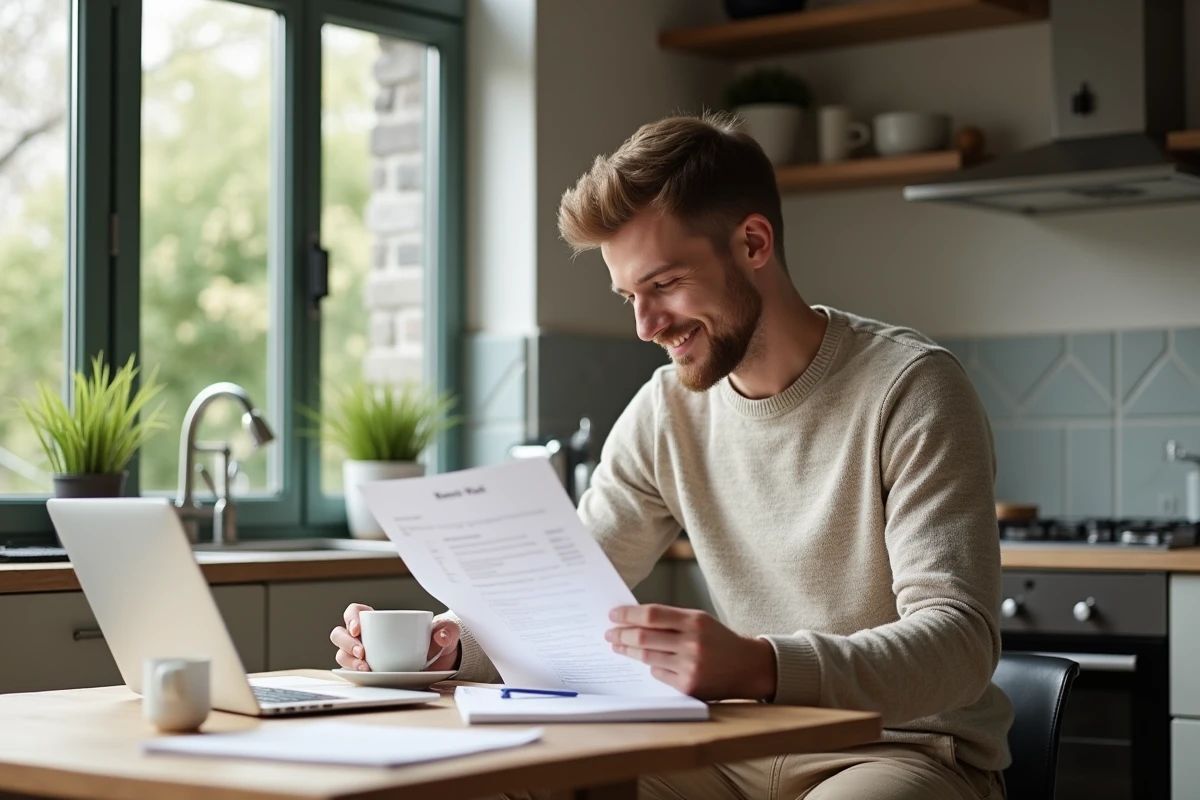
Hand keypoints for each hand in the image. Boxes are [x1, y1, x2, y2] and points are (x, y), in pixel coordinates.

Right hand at [330, 603, 462, 671]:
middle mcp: (366, 637)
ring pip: (342, 654)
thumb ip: (448, 629)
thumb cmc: (438, 640)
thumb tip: (440, 636)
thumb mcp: (447, 631)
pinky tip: (367, 676)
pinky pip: (351, 673)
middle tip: (363, 652)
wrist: (442, 662)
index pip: (354, 612)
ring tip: (365, 668)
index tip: (358, 628)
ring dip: (349, 661)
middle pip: (340, 634)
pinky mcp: (368, 673)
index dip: (350, 617)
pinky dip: (355, 675)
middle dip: (346, 643)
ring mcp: (364, 655)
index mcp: (379, 620)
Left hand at [606, 604, 776, 700]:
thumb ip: (671, 619)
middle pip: (644, 637)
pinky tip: (646, 662)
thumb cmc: (718, 640)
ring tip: (618, 646)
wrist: (747, 667)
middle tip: (608, 633)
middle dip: (621, 634)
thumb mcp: (700, 621)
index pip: (652, 615)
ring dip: (628, 651)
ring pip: (647, 657)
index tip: (613, 614)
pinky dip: (651, 667)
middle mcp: (693, 643)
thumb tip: (633, 619)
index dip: (628, 614)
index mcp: (695, 621)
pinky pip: (658, 674)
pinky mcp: (689, 686)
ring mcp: (690, 666)